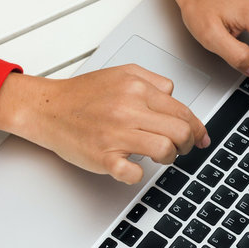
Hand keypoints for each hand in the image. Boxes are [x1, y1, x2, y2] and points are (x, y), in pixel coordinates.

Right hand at [0, 66, 209, 183]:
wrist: (47, 109)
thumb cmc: (80, 95)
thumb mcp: (120, 73)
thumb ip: (151, 80)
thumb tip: (173, 97)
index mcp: (136, 88)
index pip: (183, 111)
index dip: (197, 128)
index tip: (200, 137)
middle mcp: (129, 109)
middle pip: (180, 131)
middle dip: (188, 143)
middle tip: (183, 148)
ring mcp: (116, 135)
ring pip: (165, 150)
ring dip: (169, 157)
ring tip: (160, 156)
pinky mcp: (103, 157)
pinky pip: (133, 173)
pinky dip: (138, 174)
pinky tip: (132, 167)